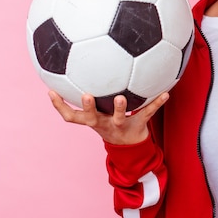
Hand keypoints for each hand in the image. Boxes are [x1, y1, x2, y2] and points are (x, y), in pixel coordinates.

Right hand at [48, 91, 168, 144]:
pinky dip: (157, 103)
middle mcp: (104, 124)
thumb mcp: (94, 114)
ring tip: (121, 97)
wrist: (130, 146)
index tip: (52, 92)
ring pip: (119, 118)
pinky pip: (148, 112)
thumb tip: (68, 71)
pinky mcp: (139, 124)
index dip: (60, 106)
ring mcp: (121, 125)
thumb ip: (83, 98)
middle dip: (88, 107)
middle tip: (86, 95)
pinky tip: (166, 93)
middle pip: (93, 118)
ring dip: (120, 108)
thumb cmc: (109, 122)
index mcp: (93, 120)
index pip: (72, 116)